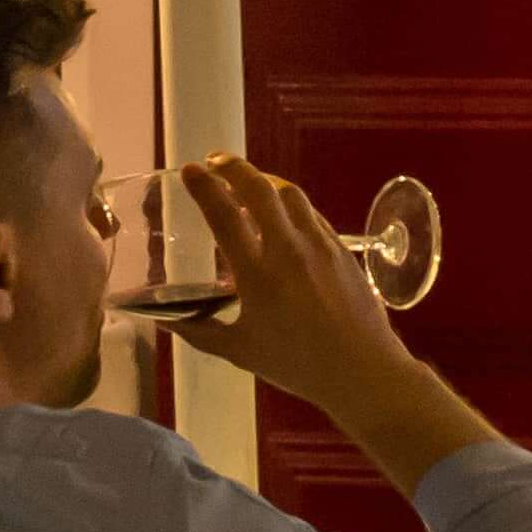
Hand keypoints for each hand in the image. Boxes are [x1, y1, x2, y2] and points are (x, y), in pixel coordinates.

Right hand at [159, 156, 422, 416]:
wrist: (362, 370)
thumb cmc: (296, 364)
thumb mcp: (239, 351)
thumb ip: (201, 332)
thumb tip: (169, 321)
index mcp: (257, 273)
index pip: (224, 216)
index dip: (203, 188)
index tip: (189, 171)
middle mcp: (289, 249)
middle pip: (260, 189)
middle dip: (233, 167)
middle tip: (215, 162)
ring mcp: (320, 245)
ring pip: (291, 195)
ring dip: (265, 182)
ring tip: (250, 185)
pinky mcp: (343, 250)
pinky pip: (313, 215)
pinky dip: (292, 206)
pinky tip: (285, 217)